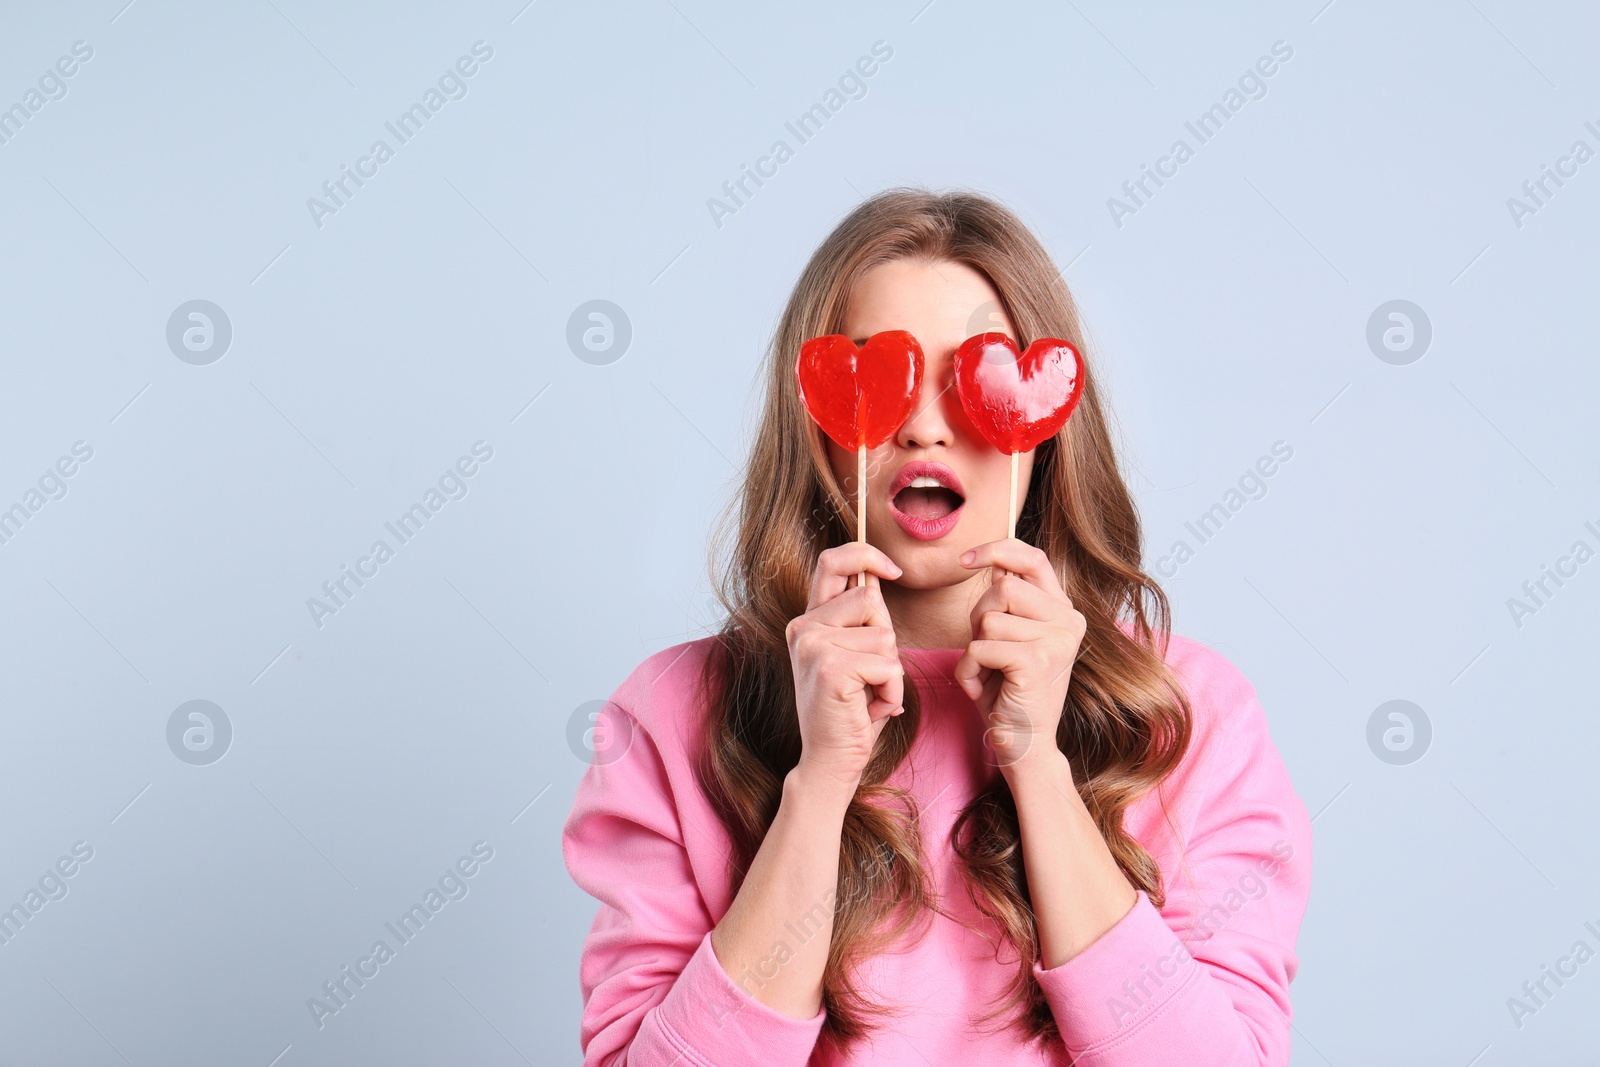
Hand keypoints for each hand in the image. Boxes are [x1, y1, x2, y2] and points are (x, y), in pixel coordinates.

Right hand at [786, 542, 905, 790]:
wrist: (830, 760)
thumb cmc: (851, 711)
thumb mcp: (854, 656)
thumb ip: (860, 620)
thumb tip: (879, 578)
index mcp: (808, 621)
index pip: (832, 562)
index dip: (866, 554)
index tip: (892, 571)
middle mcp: (804, 628)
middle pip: (871, 599)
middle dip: (885, 636)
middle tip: (869, 674)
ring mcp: (814, 647)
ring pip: (885, 635)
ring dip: (890, 670)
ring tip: (868, 693)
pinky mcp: (831, 669)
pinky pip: (888, 665)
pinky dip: (891, 690)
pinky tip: (870, 707)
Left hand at [953, 539, 1085, 772]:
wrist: (1024, 744)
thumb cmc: (1008, 690)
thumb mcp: (1010, 637)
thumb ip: (1009, 602)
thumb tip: (994, 564)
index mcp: (1063, 611)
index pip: (1034, 558)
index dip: (997, 550)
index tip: (966, 560)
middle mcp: (1068, 622)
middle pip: (1003, 586)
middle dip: (979, 615)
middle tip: (986, 649)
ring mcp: (1057, 641)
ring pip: (988, 618)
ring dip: (973, 647)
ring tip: (989, 673)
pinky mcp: (1036, 662)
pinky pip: (981, 646)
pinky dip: (969, 669)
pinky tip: (984, 688)